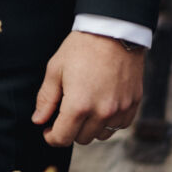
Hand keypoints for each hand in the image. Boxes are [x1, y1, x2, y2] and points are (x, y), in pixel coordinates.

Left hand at [33, 31, 144, 145]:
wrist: (114, 32)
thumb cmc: (82, 48)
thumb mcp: (56, 69)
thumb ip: (46, 98)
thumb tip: (39, 120)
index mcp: (79, 105)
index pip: (62, 138)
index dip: (51, 137)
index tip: (48, 129)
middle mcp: (101, 112)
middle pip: (82, 139)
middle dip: (70, 130)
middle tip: (66, 112)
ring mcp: (120, 110)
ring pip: (101, 135)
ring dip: (90, 127)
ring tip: (85, 106)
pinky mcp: (133, 105)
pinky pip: (119, 125)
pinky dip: (109, 121)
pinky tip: (102, 104)